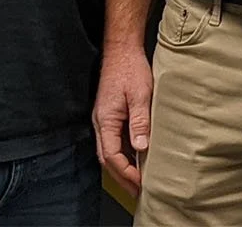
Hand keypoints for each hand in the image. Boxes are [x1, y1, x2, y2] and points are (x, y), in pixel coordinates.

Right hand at [92, 49, 152, 195]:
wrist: (122, 51)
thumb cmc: (130, 69)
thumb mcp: (140, 95)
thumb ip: (140, 122)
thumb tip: (140, 147)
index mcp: (106, 120)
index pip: (112, 156)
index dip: (125, 172)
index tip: (140, 182)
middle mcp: (101, 122)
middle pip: (107, 158)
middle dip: (121, 177)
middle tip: (137, 190)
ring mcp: (104, 119)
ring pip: (109, 151)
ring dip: (121, 167)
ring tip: (137, 180)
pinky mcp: (110, 115)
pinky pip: (113, 141)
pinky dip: (122, 154)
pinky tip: (134, 158)